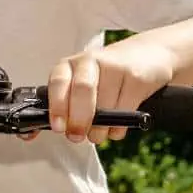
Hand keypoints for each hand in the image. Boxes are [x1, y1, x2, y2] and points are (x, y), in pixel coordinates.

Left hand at [47, 35, 176, 143]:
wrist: (145, 56)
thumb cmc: (102, 78)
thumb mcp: (77, 84)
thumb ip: (64, 105)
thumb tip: (47, 132)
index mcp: (68, 65)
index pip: (58, 82)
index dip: (57, 106)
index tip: (59, 128)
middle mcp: (90, 61)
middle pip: (82, 90)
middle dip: (79, 119)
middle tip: (77, 137)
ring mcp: (115, 67)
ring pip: (105, 105)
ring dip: (99, 129)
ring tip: (97, 135)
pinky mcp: (137, 79)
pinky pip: (125, 111)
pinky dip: (117, 128)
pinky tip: (114, 128)